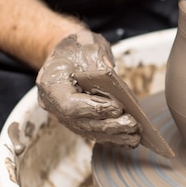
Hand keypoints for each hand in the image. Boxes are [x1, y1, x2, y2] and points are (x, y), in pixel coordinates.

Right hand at [36, 30, 140, 146]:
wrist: (69, 53)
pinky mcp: (77, 121)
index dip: (94, 109)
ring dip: (114, 135)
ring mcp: (64, 116)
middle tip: (132, 123)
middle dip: (109, 125)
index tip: (117, 107)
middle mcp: (53, 105)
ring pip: (90, 132)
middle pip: (81, 123)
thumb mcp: (88, 48)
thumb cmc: (77, 48)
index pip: (69, 105)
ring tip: (135, 135)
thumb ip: (99, 65)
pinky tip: (130, 139)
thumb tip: (115, 83)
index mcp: (50, 84)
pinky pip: (94, 132)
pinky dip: (113, 137)